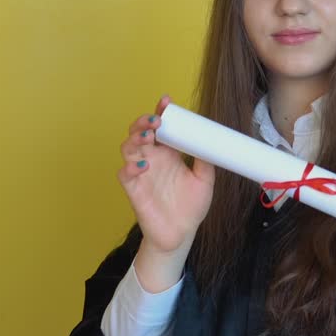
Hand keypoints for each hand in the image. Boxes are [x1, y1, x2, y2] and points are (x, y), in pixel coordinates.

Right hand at [117, 95, 214, 256]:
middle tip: (156, 120)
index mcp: (168, 153)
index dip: (160, 112)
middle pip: (139, 132)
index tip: (166, 102)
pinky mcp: (134, 190)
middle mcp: (152, 159)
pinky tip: (142, 165)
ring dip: (134, 138)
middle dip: (144, 122)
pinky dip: (130, 167)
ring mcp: (141, 173)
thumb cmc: (191, 206)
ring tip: (147, 137)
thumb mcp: (205, 180)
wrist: (182, 234)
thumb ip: (206, 160)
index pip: (161, 127)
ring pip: (128, 147)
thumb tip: (211, 140)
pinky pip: (124, 174)